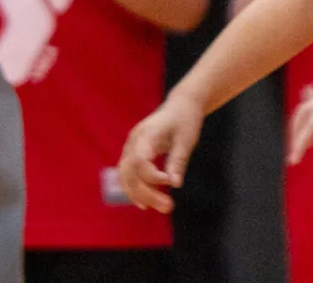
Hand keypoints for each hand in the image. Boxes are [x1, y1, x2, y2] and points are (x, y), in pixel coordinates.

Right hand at [118, 95, 204, 213]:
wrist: (180, 105)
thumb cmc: (186, 120)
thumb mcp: (186, 139)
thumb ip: (178, 161)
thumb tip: (175, 184)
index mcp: (146, 134)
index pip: (139, 161)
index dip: (151, 176)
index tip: (169, 182)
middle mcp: (133, 141)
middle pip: (130, 173)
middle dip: (146, 193)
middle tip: (168, 207)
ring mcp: (130, 147)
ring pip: (125, 176)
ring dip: (139, 195)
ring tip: (159, 207)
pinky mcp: (132, 153)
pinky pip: (127, 175)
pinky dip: (134, 189)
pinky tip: (145, 203)